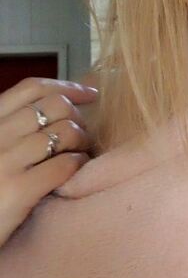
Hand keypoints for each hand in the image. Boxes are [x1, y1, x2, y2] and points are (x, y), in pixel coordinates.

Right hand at [0, 77, 97, 247]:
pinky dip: (79, 164)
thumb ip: (13, 129)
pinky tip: (77, 171)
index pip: (31, 88)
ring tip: (81, 153)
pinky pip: (65, 164)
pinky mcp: (18, 191)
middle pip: (55, 106)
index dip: (67, 86)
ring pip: (65, 132)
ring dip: (83, 140)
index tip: (90, 93)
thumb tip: (59, 108)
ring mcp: (6, 162)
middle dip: (79, 116)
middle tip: (84, 134)